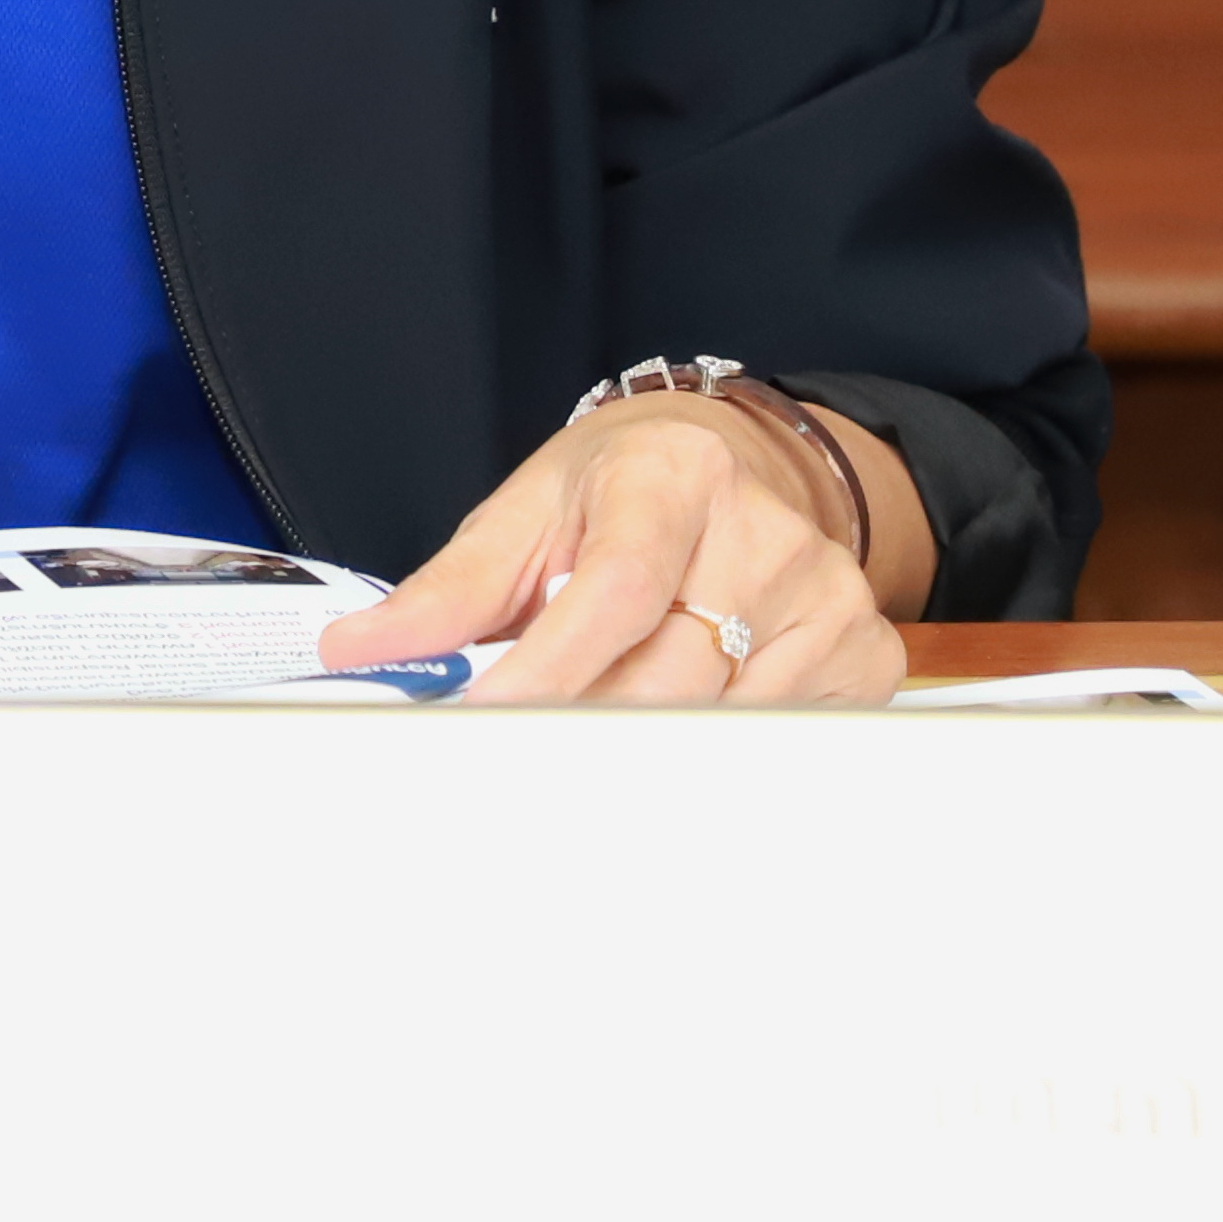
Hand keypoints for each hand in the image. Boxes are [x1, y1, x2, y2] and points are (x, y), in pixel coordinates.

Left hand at [311, 394, 910, 706]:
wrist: (728, 462)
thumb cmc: (615, 493)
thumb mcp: (526, 514)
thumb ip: (447, 590)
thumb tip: (357, 650)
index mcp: (673, 476)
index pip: (614, 592)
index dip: (547, 672)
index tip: (482, 725)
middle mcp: (765, 531)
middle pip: (668, 678)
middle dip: (581, 727)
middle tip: (516, 759)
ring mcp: (826, 594)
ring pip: (722, 724)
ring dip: (647, 748)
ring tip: (596, 733)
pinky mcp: (865, 652)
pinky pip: (781, 739)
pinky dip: (718, 753)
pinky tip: (682, 724)